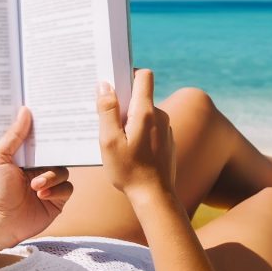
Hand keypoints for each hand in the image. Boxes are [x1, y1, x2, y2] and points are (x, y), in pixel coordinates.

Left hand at [0, 107, 71, 247]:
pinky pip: (67, 188)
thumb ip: (13, 135)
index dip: (45, 132)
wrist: (3, 222)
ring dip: (50, 177)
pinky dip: (56, 190)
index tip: (51, 120)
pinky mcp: (58, 199)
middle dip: (51, 157)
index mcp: (26, 157)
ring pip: (63, 170)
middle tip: (44, 159)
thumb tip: (25, 111)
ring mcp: (50, 184)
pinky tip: (41, 196)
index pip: (41, 139)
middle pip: (57, 153)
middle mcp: (40, 169)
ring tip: (35, 186)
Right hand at [96, 69, 175, 199]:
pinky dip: (138, 132)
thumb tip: (104, 85)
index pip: (144, 76)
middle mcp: (160, 116)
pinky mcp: (167, 141)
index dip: (129, 74)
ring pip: (144, 113)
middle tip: (105, 119)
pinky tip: (128, 150)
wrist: (154, 197)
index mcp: (146, 112)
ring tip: (115, 140)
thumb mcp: (109, 141)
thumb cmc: (129, 171)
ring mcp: (166, 129)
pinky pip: (150, 127)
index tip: (113, 84)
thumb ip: (107, 110)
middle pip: (141, 95)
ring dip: (129, 120)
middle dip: (123, 102)